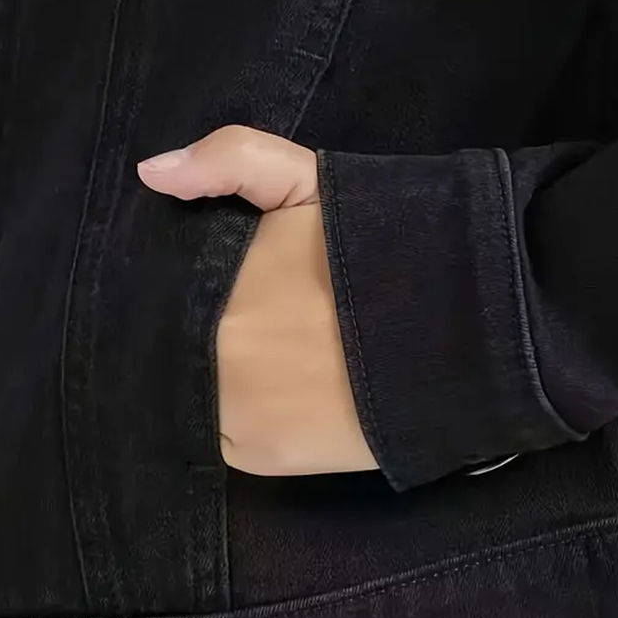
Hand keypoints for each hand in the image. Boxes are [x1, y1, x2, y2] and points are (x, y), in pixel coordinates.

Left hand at [136, 124, 378, 476]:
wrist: (465, 329)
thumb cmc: (382, 248)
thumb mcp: (309, 179)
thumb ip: (231, 159)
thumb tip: (151, 173)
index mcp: (214, 288)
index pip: (158, 295)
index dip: (172, 288)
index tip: (201, 282)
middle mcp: (213, 361)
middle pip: (173, 345)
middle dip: (193, 329)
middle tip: (240, 314)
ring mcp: (236, 417)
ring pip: (193, 390)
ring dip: (208, 375)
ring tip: (256, 349)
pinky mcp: (265, 458)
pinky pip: (222, 432)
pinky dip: (235, 411)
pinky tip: (269, 386)